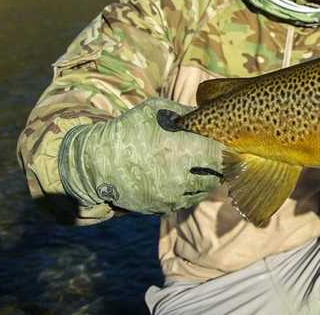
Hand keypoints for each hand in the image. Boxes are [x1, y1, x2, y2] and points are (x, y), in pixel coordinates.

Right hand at [58, 97, 223, 213]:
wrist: (94, 163)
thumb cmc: (128, 130)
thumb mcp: (157, 110)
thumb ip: (186, 112)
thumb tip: (209, 114)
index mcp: (184, 149)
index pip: (222, 154)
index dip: (225, 148)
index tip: (223, 142)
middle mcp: (182, 176)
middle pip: (217, 175)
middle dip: (218, 166)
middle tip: (214, 156)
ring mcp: (172, 195)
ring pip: (204, 190)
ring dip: (206, 180)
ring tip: (198, 166)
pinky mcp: (162, 208)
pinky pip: (187, 201)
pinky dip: (190, 192)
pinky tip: (183, 178)